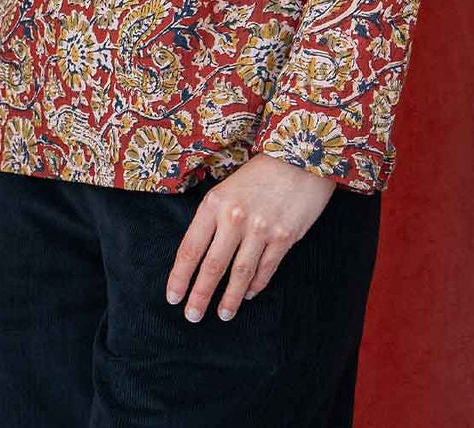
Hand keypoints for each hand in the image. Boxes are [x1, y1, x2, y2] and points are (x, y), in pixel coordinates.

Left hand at [165, 151, 336, 322]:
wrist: (301, 156)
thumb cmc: (260, 172)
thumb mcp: (228, 186)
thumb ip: (214, 216)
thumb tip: (201, 252)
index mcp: (214, 203)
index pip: (190, 249)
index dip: (180, 277)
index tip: (173, 297)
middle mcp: (235, 217)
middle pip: (212, 267)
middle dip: (199, 296)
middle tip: (192, 316)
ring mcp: (261, 229)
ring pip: (240, 275)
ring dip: (229, 299)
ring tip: (222, 315)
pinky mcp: (284, 237)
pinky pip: (265, 270)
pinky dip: (255, 286)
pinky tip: (248, 294)